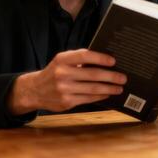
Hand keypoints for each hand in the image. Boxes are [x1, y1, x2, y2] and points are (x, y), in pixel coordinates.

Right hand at [7, 49, 126, 114]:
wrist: (35, 90)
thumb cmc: (55, 72)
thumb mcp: (62, 61)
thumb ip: (79, 59)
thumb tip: (104, 61)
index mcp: (62, 59)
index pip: (84, 56)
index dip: (100, 58)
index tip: (113, 61)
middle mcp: (62, 73)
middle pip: (92, 74)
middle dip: (110, 76)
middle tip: (122, 77)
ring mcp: (64, 89)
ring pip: (92, 88)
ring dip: (109, 88)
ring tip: (119, 87)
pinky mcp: (66, 102)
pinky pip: (88, 98)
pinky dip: (100, 96)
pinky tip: (107, 94)